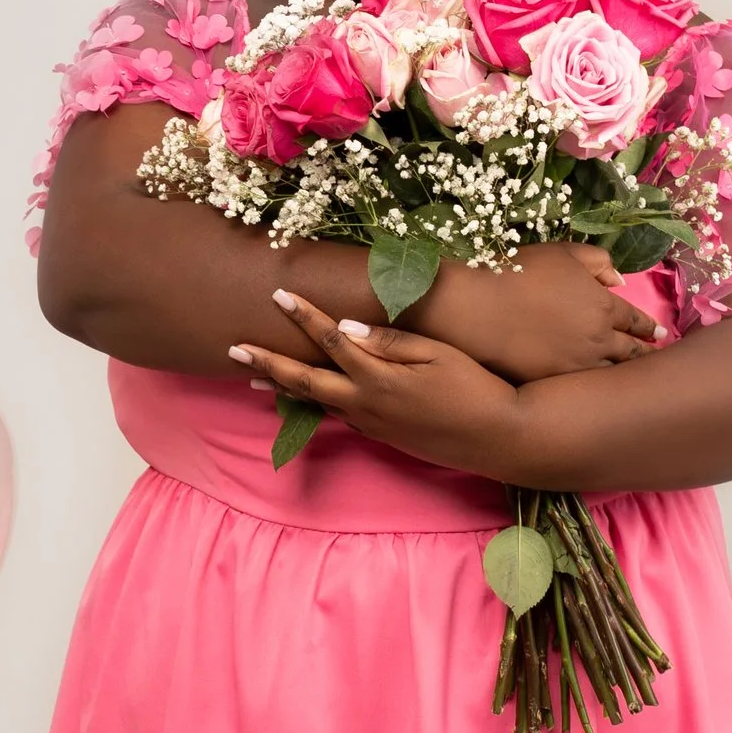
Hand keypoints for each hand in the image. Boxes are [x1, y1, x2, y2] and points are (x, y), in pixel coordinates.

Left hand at [231, 293, 527, 478]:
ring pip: (314, 402)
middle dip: (266, 361)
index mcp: (378, 378)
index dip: (303, 315)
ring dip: (281, 386)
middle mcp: (365, 404)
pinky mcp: (380, 435)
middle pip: (303, 380)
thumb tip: (345, 328)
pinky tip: (300, 396)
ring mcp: (369, 424)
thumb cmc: (475, 387)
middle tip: (233, 347)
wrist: (497, 439)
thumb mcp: (437, 354)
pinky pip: (335, 415)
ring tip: (251, 375)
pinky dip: (310, 403)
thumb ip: (388, 341)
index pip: (330, 340)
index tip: (278, 293)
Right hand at [418, 243, 660, 381]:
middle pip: (629, 352)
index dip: (648, 327)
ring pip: (610, 374)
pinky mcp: (552, 383)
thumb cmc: (518, 272)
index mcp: (603, 306)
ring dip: (622, 375)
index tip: (659, 333)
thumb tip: (619, 281)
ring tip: (630, 379)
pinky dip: (595, 389)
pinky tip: (597, 391)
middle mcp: (598, 340)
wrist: (476, 308)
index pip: (635, 320)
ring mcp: (575, 366)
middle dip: (643, 353)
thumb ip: (597, 262)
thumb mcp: (563, 253)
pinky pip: (582, 388)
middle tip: (652, 358)